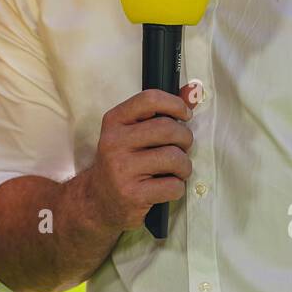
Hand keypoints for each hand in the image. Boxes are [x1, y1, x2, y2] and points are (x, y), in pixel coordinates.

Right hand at [77, 84, 198, 232]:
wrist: (98, 200)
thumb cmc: (123, 162)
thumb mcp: (132, 132)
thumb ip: (162, 111)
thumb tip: (193, 91)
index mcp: (114, 121)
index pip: (150, 99)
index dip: (175, 104)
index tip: (185, 115)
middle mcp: (114, 142)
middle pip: (168, 129)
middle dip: (185, 139)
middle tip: (182, 148)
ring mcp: (122, 169)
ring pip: (174, 158)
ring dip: (184, 165)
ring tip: (176, 170)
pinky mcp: (133, 194)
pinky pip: (173, 186)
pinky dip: (178, 187)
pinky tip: (166, 187)